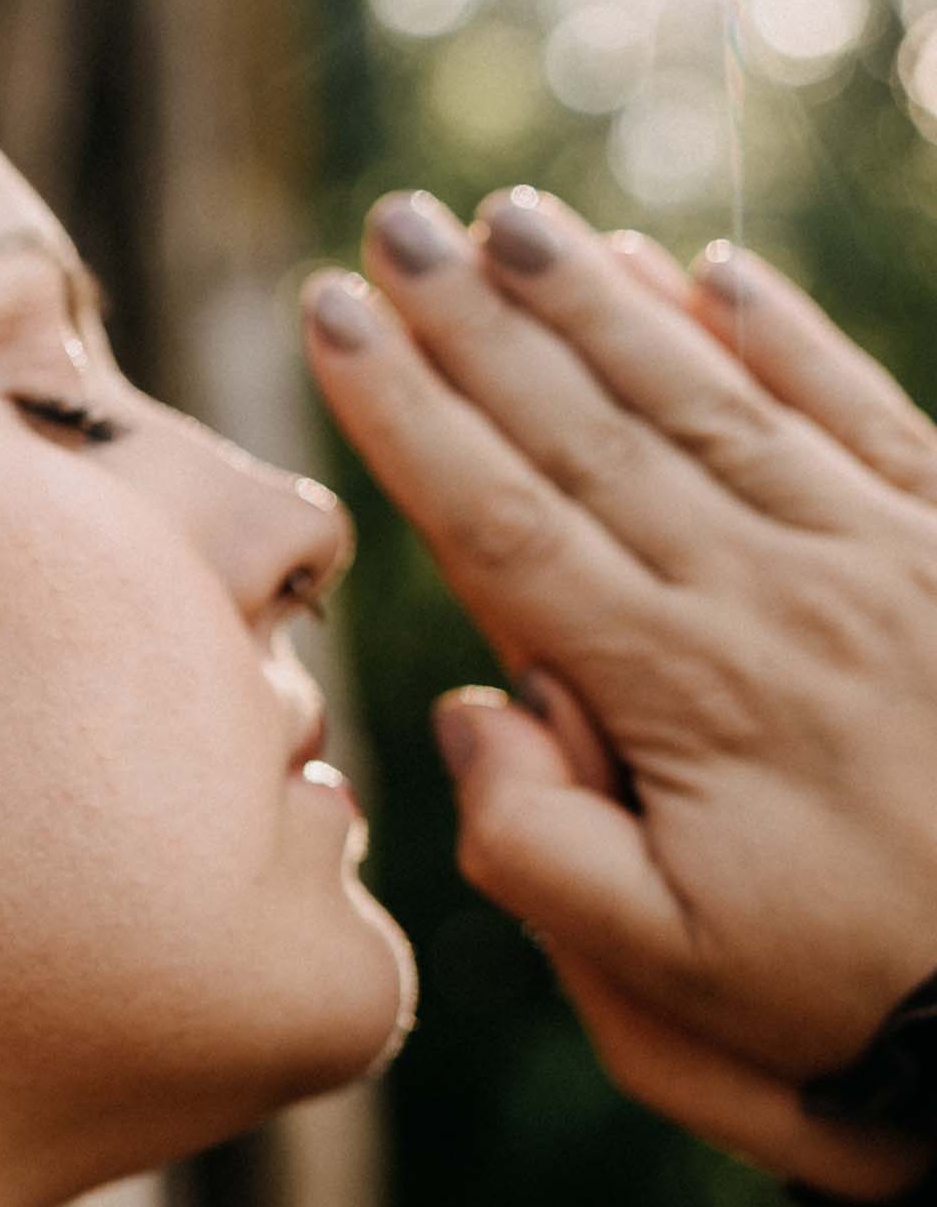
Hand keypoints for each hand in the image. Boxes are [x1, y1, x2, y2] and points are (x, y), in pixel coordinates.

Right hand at [301, 186, 936, 1201]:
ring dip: (599, 298)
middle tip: (393, 224)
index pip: (503, 518)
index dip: (406, 412)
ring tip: (512, 215)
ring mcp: (874, 555)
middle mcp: (766, 592)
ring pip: (706, 394)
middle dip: (474, 318)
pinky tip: (710, 266)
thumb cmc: (849, 991)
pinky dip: (782, 331)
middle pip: (586, 427)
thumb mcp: (664, 977)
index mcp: (677, 688)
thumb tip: (479, 705)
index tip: (332, 319)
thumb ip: (537, 847)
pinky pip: (859, 410)